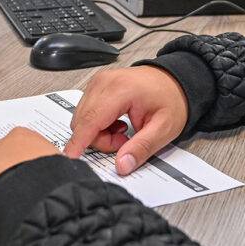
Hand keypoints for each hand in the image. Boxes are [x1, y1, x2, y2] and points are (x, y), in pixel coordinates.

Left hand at [0, 127, 60, 231]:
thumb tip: (61, 174)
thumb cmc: (51, 184)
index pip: (18, 148)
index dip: (22, 166)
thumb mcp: (63, 167)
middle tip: (14, 196)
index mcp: (20, 138)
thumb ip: (54, 166)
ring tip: (2, 209)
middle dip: (2, 177)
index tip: (27, 180)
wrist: (31, 203)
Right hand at [64, 66, 187, 174]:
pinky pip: (86, 111)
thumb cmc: (170, 99)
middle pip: (83, 121)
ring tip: (123, 132)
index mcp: (120, 89)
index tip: (70, 156)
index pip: (91, 119)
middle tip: (124, 142)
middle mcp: (104, 82)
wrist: (174, 80)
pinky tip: (116, 123)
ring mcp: (98, 82)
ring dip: (98, 133)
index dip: (79, 140)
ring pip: (82, 118)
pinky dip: (98, 124)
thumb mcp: (163, 129)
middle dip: (99, 140)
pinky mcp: (97, 85)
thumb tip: (122, 165)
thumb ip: (141, 148)